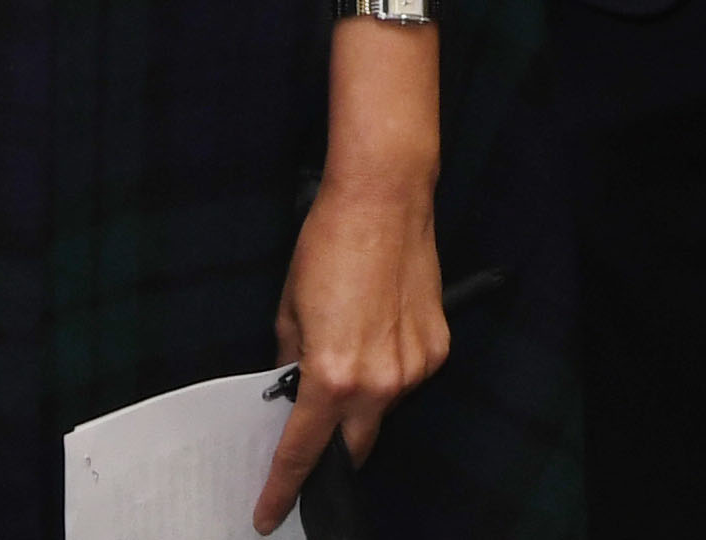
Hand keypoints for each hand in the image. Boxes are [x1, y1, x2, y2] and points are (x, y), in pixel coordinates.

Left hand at [253, 170, 449, 531]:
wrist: (384, 197)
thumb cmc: (328, 245)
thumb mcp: (289, 309)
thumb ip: (292, 361)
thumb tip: (294, 387)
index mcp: (330, 379)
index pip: (301, 453)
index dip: (281, 489)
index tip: (267, 515)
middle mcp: (377, 385)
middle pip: (353, 448)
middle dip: (334, 446)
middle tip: (319, 421)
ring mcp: (414, 369)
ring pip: (384, 410)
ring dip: (366, 398)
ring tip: (356, 342)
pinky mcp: (438, 348)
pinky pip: (409, 377)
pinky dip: (393, 368)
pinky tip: (383, 327)